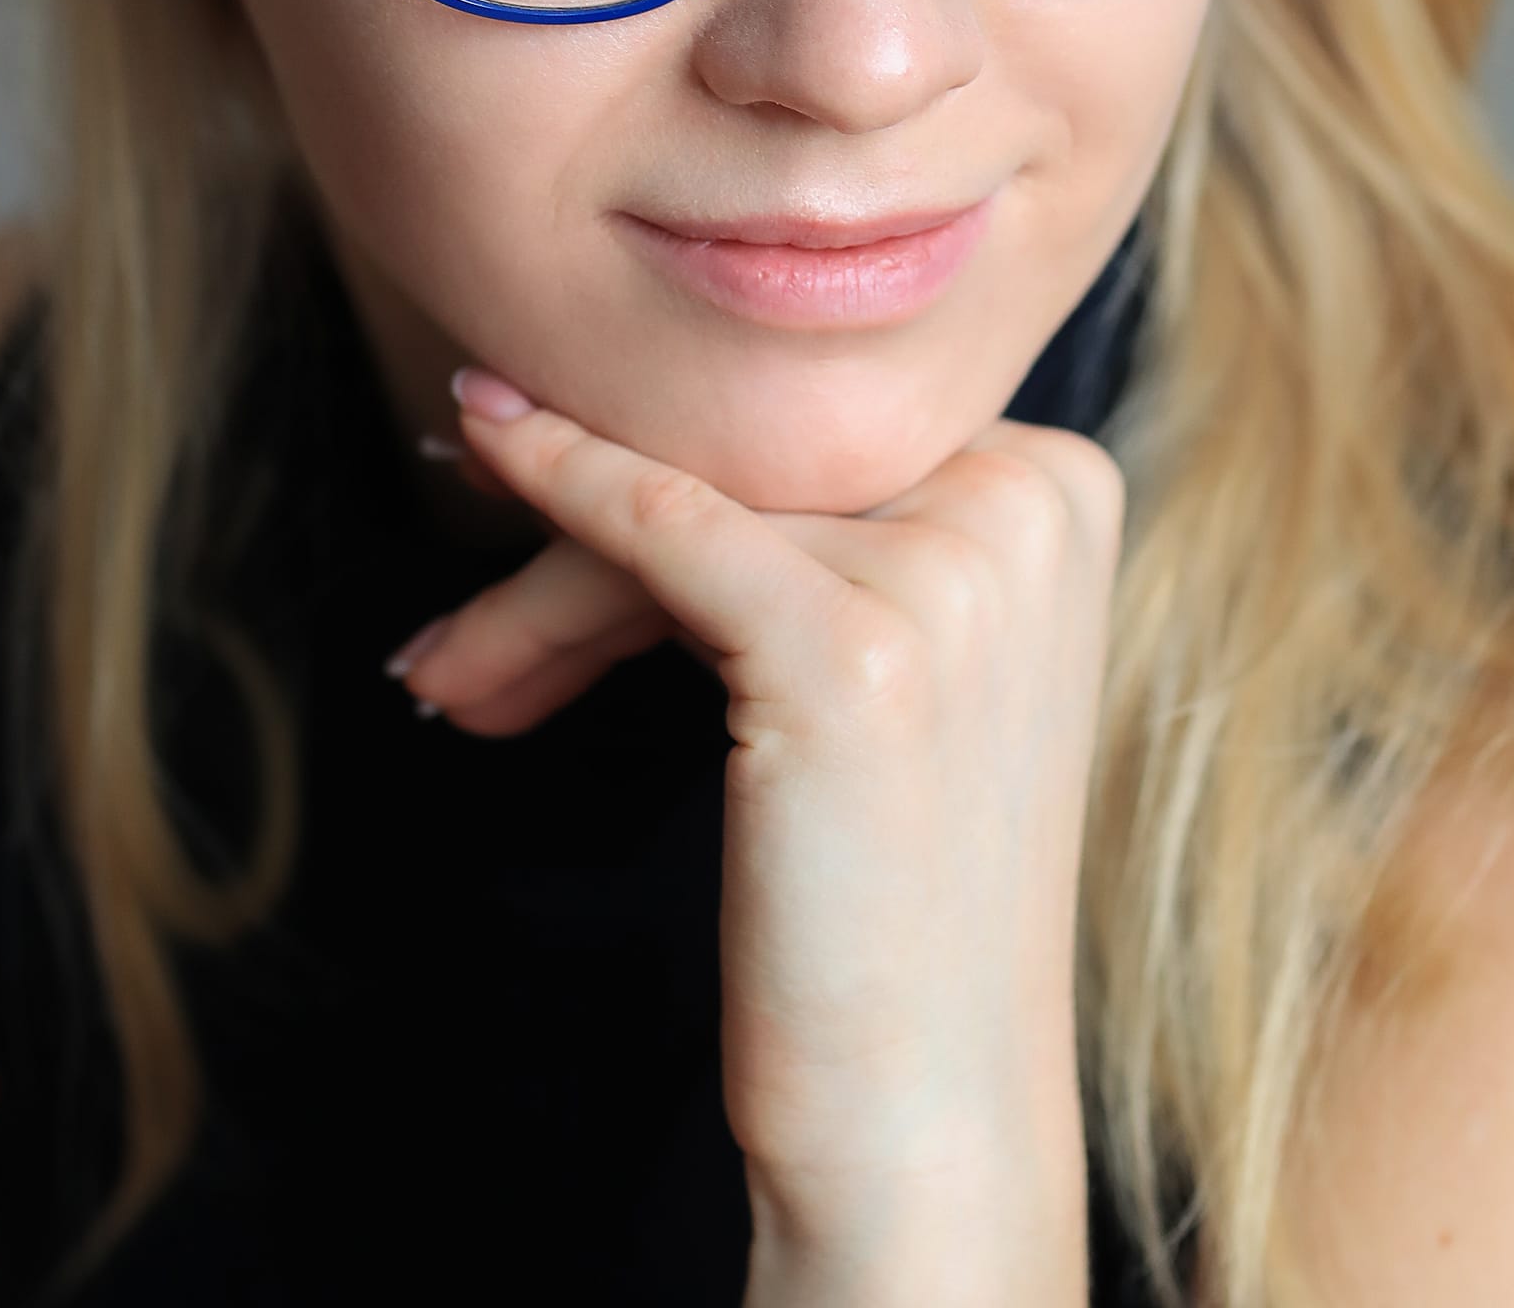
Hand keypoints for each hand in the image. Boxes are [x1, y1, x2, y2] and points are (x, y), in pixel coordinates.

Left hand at [393, 372, 1122, 1303]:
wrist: (928, 1109)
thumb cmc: (893, 893)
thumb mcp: (905, 656)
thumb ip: (838, 520)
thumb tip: (641, 405)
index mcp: (1061, 480)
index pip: (821, 438)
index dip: (671, 468)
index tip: (535, 472)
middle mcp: (1030, 499)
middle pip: (755, 466)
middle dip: (592, 536)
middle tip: (470, 622)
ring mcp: (955, 568)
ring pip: (688, 504)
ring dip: (544, 593)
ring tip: (452, 669)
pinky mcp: (854, 642)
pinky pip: (660, 526)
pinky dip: (558, 484)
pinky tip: (487, 441)